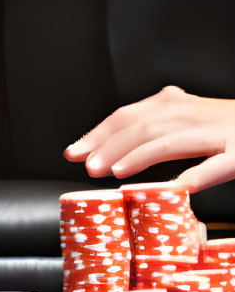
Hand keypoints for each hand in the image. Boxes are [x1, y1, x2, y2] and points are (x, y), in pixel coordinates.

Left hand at [65, 85, 234, 191]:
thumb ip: (159, 125)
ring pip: (172, 140)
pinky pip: (216, 164)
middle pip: (143, 125)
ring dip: (140, 155)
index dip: (98, 133)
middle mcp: (194, 114)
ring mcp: (219, 133)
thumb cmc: (231, 126)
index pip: (127, 115)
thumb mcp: (191, 118)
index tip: (72, 153)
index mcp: (177, 104)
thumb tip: (114, 142)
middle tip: (87, 166)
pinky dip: (195, 174)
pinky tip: (176, 187)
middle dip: (111, 145)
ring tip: (116, 171)